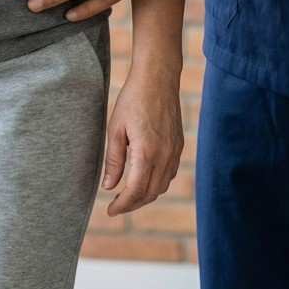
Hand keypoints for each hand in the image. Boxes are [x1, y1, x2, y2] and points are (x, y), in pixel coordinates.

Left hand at [101, 63, 183, 216]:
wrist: (158, 77)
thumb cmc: (133, 99)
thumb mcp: (115, 128)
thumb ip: (113, 160)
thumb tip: (109, 186)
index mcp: (146, 152)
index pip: (136, 191)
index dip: (122, 205)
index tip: (110, 210)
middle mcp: (164, 155)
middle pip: (150, 193)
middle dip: (133, 204)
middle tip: (116, 206)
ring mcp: (174, 151)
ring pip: (162, 186)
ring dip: (145, 195)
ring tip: (128, 195)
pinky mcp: (179, 145)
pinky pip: (169, 173)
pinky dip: (156, 183)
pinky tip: (144, 178)